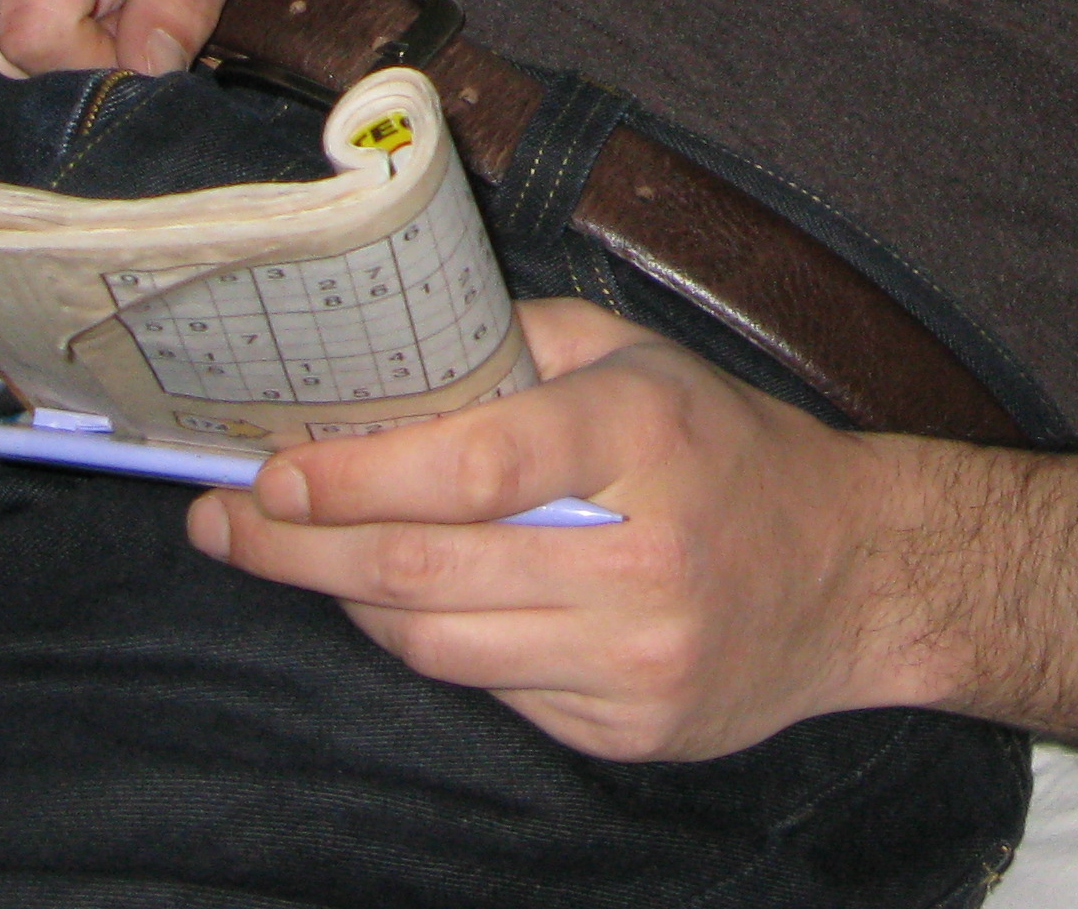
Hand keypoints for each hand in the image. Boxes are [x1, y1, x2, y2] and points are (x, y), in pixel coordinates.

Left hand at [187, 299, 938, 760]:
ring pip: (438, 646)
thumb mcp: (640, 358)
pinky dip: (432, 648)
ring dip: (349, 603)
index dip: (353, 477)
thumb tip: (381, 362)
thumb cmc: (727, 447)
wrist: (856, 575)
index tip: (267, 471)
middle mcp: (642, 554)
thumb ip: (516, 347)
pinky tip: (406, 608)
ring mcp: (636, 656)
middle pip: (425, 568)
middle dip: (299, 549)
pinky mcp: (630, 730)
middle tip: (221, 524)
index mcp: (642, 434)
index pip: (470, 465)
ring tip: (300, 558)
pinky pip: (489, 696)